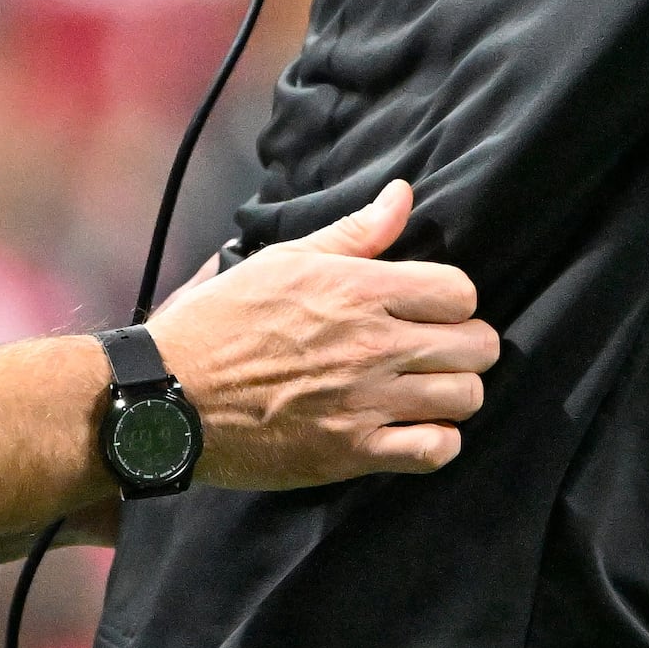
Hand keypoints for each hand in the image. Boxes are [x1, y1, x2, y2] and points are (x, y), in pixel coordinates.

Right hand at [147, 181, 497, 485]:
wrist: (169, 397)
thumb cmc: (222, 322)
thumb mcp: (285, 261)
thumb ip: (354, 232)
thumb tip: (403, 194)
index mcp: (359, 291)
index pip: (461, 292)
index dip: (455, 301)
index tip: (433, 311)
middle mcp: (373, 345)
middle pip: (479, 346)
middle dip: (467, 346)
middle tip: (438, 352)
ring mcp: (366, 402)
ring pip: (466, 398)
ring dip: (455, 394)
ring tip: (428, 391)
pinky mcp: (351, 453)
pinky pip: (435, 451)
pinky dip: (438, 443)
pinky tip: (416, 431)